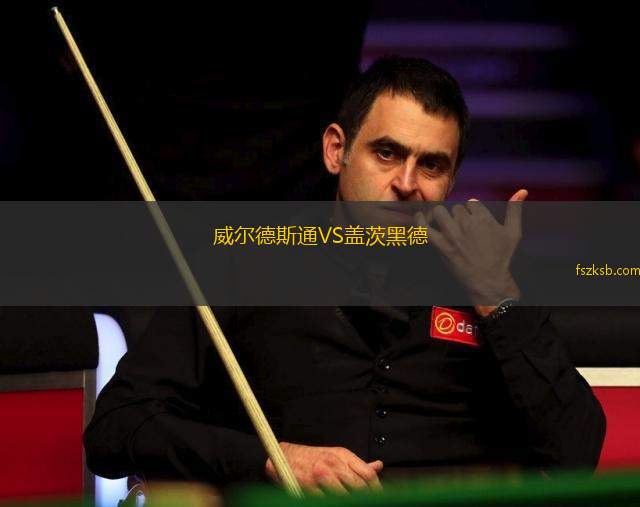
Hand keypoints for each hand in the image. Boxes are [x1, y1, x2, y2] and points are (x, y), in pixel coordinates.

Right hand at [265, 442, 382, 493]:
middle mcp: (333, 463)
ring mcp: (321, 475)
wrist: (288, 457)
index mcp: (343, 455)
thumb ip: (358, 464)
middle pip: (359, 486)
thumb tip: (378, 466)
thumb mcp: (338, 455)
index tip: (378, 497)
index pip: (367, 474)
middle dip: (364, 498)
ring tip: (348, 502)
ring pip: (344, 496)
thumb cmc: (315, 457)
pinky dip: (332, 502)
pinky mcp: (309, 486)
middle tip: (365, 502)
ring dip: (348, 501)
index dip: (376, 489)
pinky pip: (326, 500)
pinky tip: (333, 501)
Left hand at [416, 189, 527, 314]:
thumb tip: (523, 191)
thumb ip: (515, 210)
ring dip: (441, 216)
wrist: (488, 279)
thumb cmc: (501, 257)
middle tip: (461, 228)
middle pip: (456, 208)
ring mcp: (452, 234)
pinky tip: (419, 217)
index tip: (473, 220)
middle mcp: (467, 223)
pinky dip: (419, 220)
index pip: (471, 202)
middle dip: (458, 216)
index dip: (471, 210)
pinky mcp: (441, 245)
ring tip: (445, 224)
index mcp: (483, 217)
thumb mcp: (513, 232)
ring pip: (440, 212)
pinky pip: (424, 228)